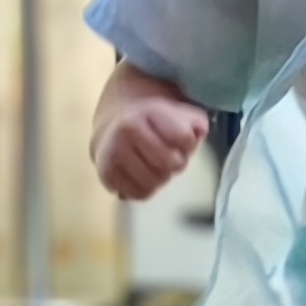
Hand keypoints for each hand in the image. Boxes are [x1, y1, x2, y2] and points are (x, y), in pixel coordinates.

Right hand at [91, 66, 210, 202]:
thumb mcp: (177, 113)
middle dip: (176, 163)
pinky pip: (140, 194)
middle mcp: (127, 130)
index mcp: (149, 112)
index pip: (185, 138)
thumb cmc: (154, 124)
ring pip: (156, 182)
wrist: (114, 126)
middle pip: (171, 163)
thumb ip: (196, 121)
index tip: (180, 140)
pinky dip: (146, 188)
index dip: (188, 144)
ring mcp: (114, 152)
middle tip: (169, 156)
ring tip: (154, 165)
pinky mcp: (107, 173)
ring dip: (161, 178)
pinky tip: (142, 174)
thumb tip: (199, 132)